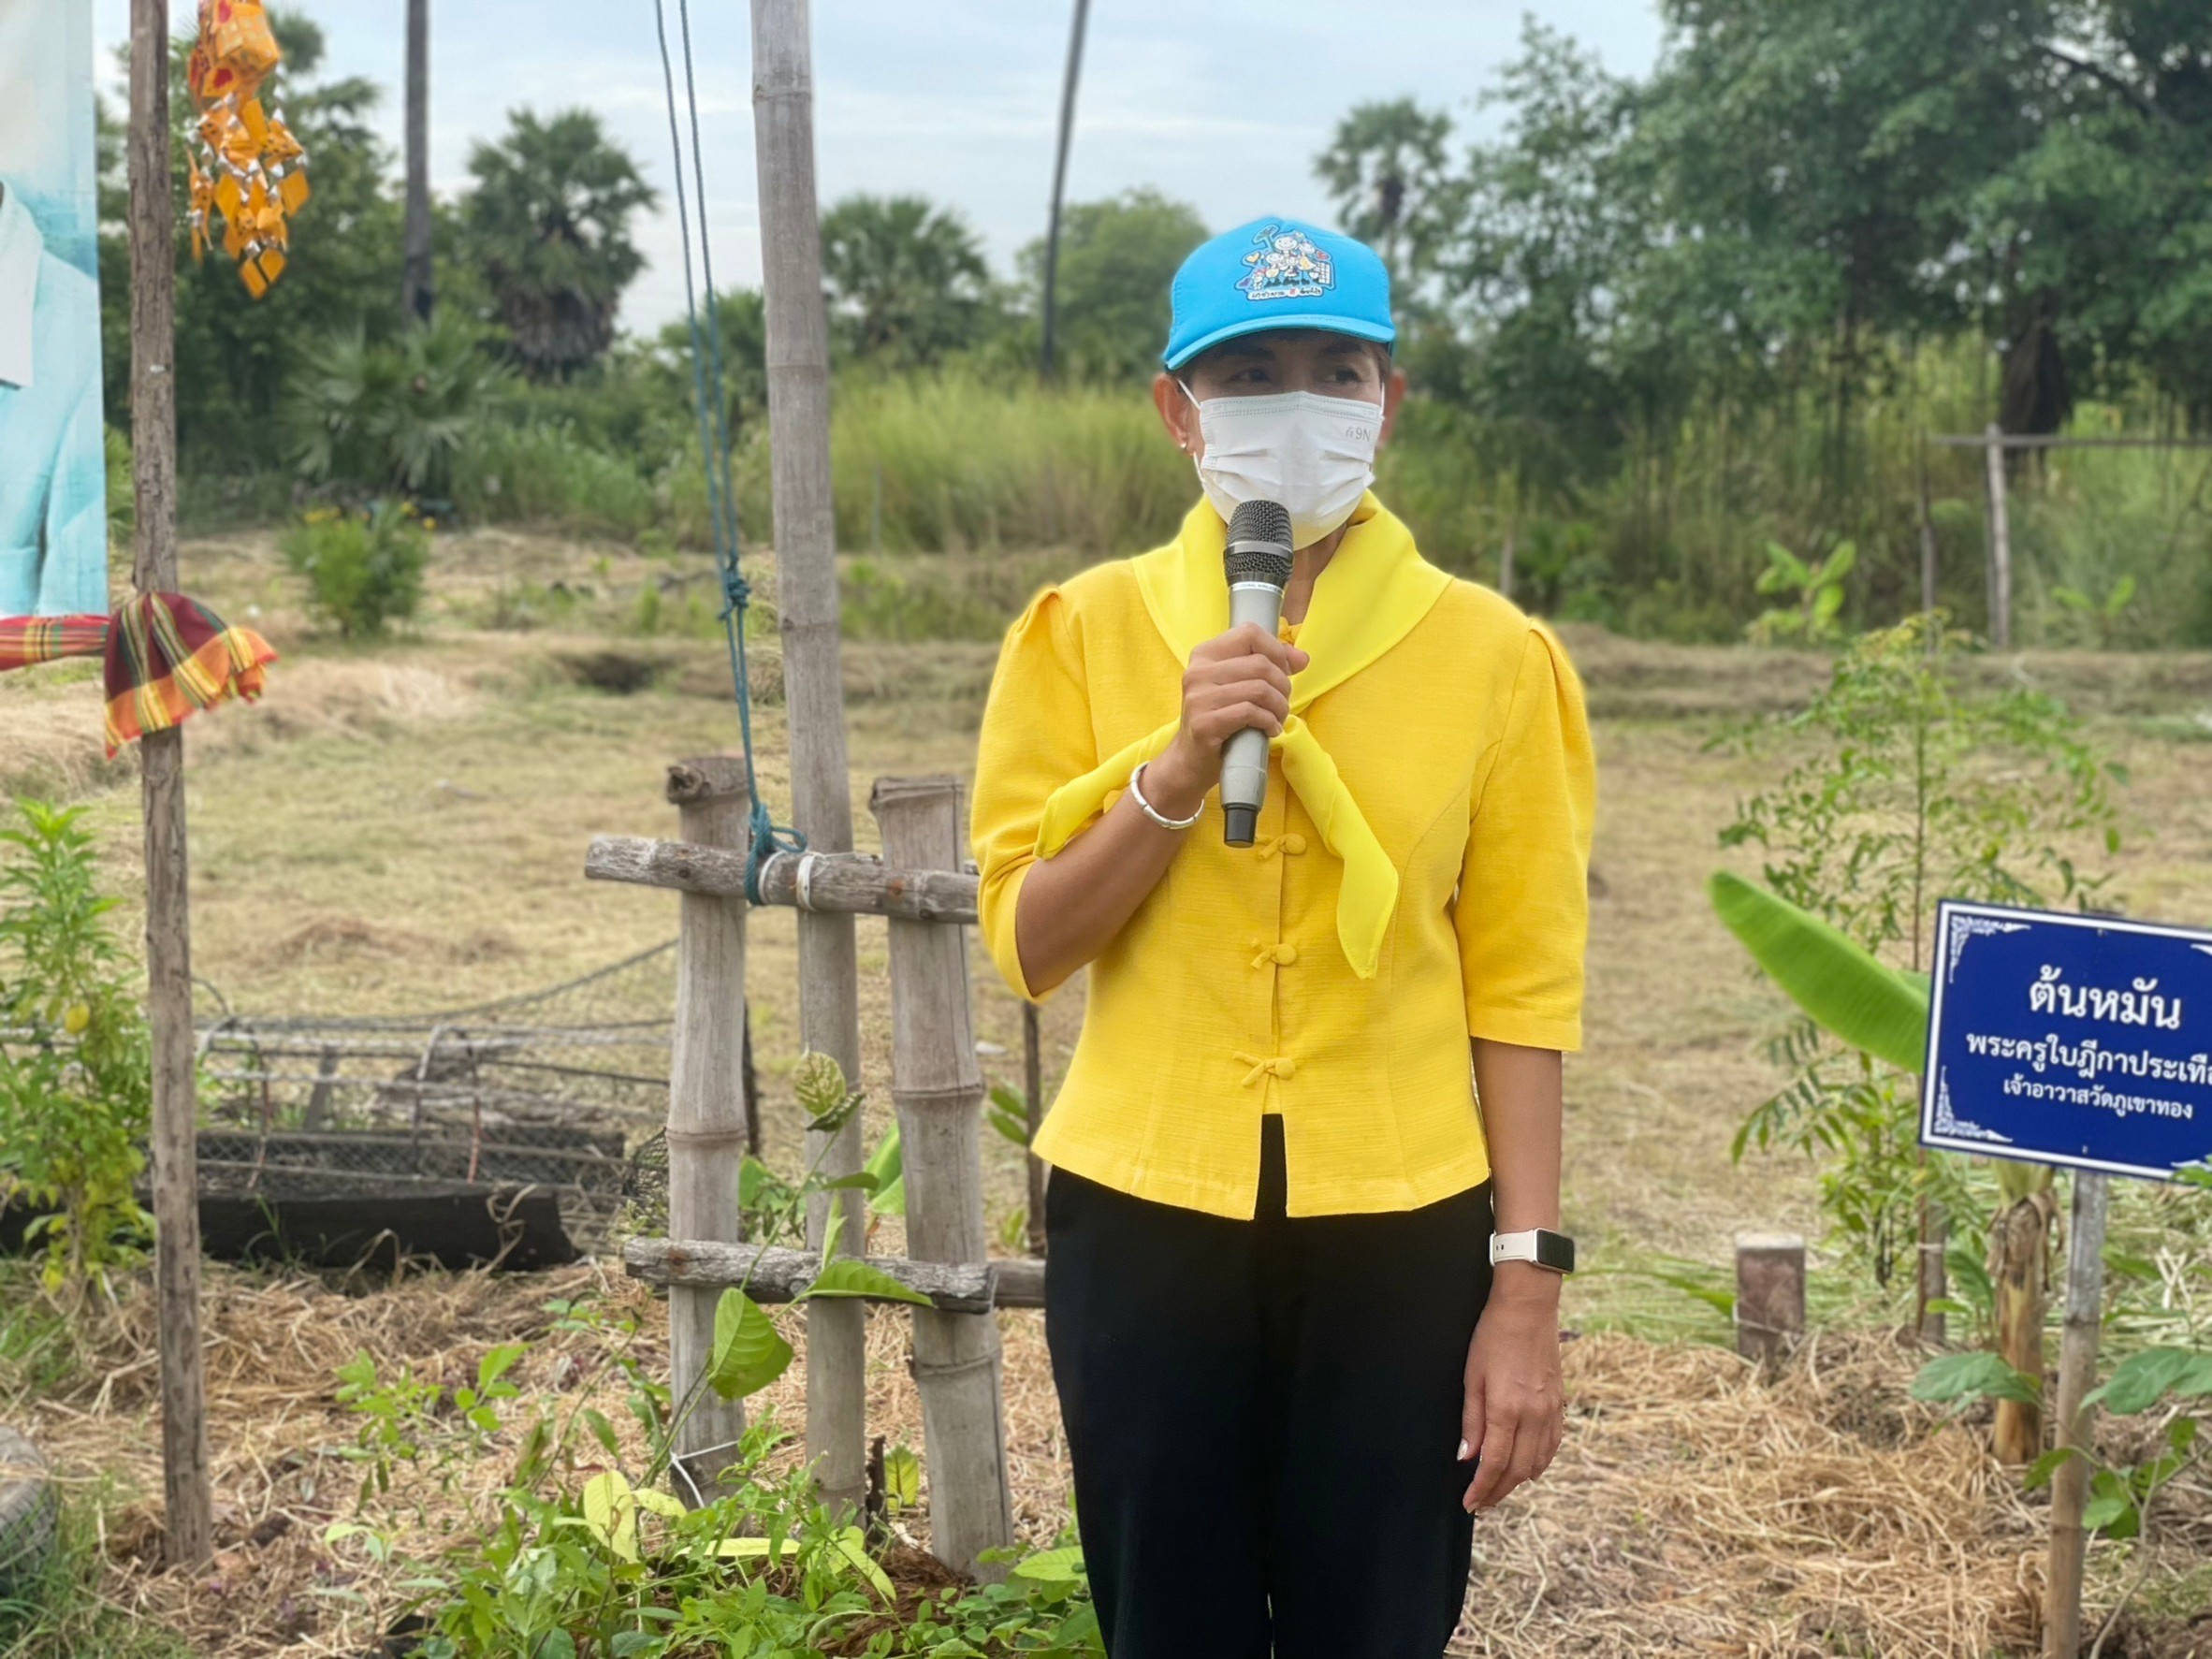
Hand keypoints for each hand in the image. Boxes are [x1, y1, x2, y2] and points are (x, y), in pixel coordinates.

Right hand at [1145, 623, 1309, 817]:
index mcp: (1205, 654)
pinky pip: (1250, 712)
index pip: (1249, 632)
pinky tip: (1269, 730)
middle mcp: (1197, 671)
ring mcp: (1198, 697)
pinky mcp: (1204, 723)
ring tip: (1278, 719)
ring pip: (1259, 689)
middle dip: (1282, 686)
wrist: (1191, 760)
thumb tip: (1302, 658)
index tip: (1284, 673)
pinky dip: (1269, 722)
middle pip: (1260, 664)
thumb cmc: (1220, 720)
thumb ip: (1269, 667)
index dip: (1276, 651)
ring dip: (1279, 707)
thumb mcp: (1240, 687)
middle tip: (1282, 704)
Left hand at [1458, 1271, 1564, 1510]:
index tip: (1470, 1503)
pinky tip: (1528, 1468)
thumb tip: (1467, 1457)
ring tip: (1500, 1488)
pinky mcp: (1560, 1404)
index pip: (1495, 1464)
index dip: (1482, 1488)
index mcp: (1507, 1409)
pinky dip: (1539, 1462)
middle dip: (1499, 1491)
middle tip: (1481, 1503)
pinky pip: (1552, 1445)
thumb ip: (1472, 1421)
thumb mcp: (1472, 1377)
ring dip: (1519, 1481)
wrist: (1528, 1309)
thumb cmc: (1493, 1338)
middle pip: (1518, 1470)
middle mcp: (1533, 1415)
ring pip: (1538, 1462)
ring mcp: (1551, 1411)